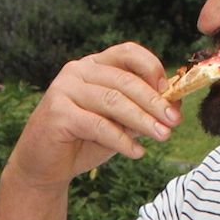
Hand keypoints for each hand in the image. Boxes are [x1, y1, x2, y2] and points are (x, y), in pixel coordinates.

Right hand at [5, 43, 179, 189]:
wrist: (44, 167)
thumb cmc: (82, 141)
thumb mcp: (117, 123)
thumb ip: (140, 111)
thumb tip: (175, 107)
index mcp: (93, 65)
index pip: (128, 53)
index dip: (153, 68)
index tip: (172, 93)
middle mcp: (77, 71)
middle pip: (125, 80)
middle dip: (154, 102)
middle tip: (174, 121)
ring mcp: (65, 90)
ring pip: (113, 102)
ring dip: (142, 120)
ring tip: (162, 136)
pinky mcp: (58, 114)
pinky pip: (98, 125)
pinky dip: (121, 140)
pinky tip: (137, 153)